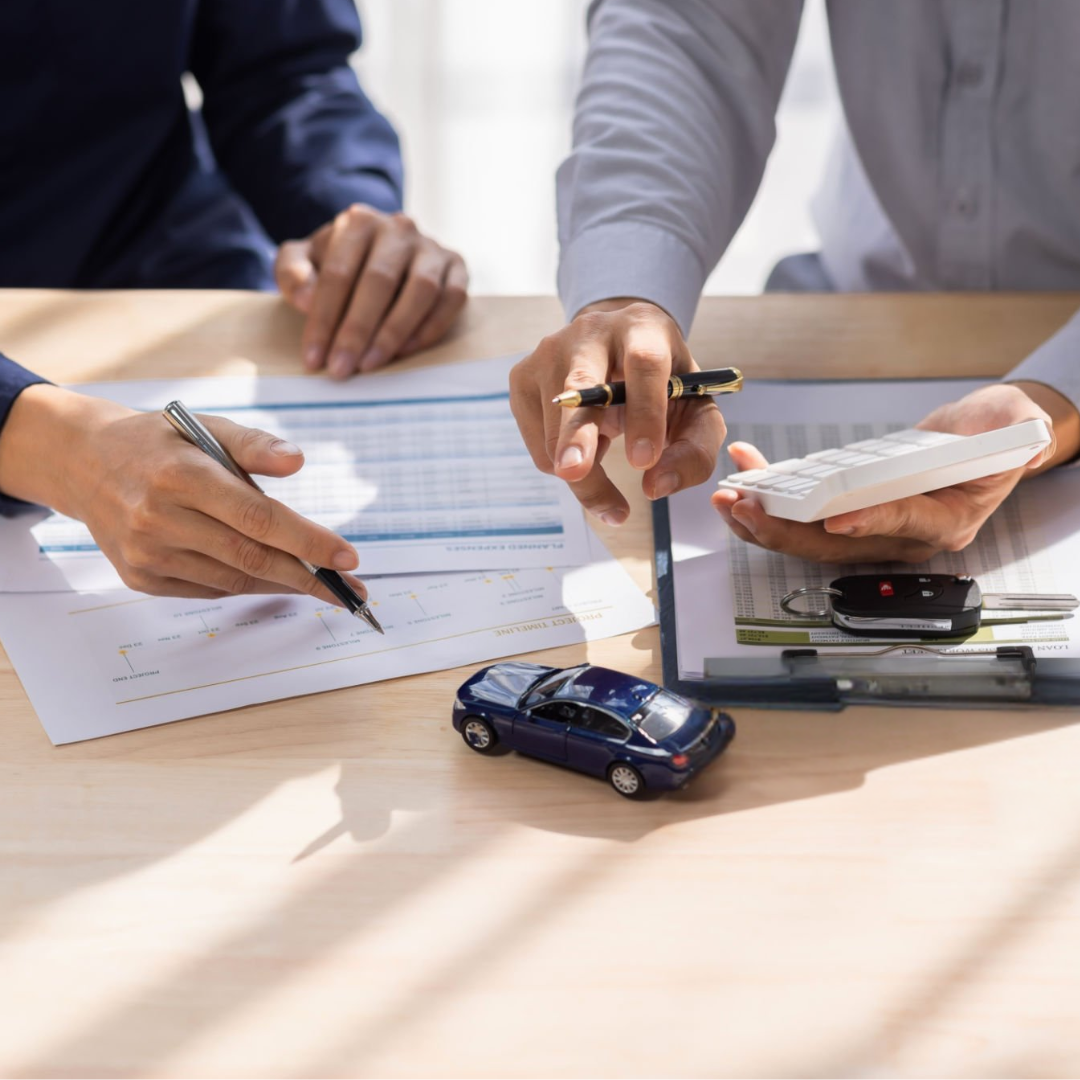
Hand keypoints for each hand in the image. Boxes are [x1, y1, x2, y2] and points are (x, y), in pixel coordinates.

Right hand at [0, 385, 365, 600]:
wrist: (83, 463)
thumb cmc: (158, 443)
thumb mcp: (205, 426)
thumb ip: (254, 444)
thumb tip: (298, 461)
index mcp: (182, 476)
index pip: (259, 518)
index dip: (308, 541)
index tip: (348, 557)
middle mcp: (159, 519)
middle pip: (251, 557)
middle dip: (308, 576)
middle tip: (350, 589)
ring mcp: (147, 554)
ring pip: (233, 579)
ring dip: (282, 584)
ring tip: (319, 582)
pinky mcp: (140, 578)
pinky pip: (209, 589)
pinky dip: (245, 584)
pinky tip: (271, 577)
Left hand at [275, 203, 468, 378]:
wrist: (383, 252)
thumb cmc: (340, 263)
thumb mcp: (303, 260)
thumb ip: (292, 273)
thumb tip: (307, 301)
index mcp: (358, 222)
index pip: (338, 274)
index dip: (324, 319)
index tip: (314, 358)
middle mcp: (399, 228)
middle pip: (378, 282)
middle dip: (356, 331)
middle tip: (341, 369)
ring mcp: (432, 247)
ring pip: (420, 290)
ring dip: (394, 332)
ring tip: (371, 364)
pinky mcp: (457, 266)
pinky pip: (452, 298)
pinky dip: (431, 327)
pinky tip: (407, 351)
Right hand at [509, 299, 726, 524]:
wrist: (617, 350)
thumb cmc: (662, 385)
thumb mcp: (694, 410)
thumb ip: (693, 451)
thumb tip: (657, 485)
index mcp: (643, 328)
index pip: (644, 363)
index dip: (645, 412)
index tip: (645, 460)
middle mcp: (591, 331)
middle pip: (580, 384)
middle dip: (578, 432)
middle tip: (576, 472)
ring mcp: (548, 352)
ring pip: (556, 430)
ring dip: (584, 471)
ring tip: (607, 455)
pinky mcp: (522, 378)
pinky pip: (540, 446)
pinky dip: (564, 461)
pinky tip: (585, 440)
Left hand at [711, 382, 1075, 563]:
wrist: (978, 441)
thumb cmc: (995, 435)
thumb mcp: (1013, 424)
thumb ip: (1012, 428)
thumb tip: (1015, 427)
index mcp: (945, 521)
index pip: (903, 524)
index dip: (868, 522)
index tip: (834, 519)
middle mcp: (901, 535)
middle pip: (836, 543)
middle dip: (785, 530)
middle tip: (746, 509)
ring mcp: (871, 527)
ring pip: (809, 537)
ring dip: (765, 520)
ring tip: (728, 500)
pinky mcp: (849, 511)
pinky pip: (803, 513)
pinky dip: (773, 494)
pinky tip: (747, 472)